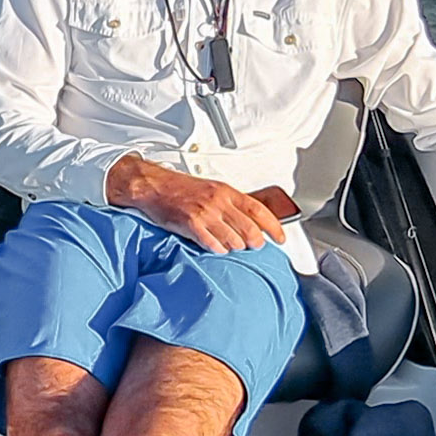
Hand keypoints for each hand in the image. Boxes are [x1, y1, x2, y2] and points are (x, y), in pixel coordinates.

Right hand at [106, 154, 292, 257]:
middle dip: (255, 243)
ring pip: (234, 241)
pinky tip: (214, 246)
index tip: (281, 238)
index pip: (260, 210)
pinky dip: (218, 249)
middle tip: (253, 246)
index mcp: (226, 191)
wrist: (154, 186)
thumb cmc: (181, 189)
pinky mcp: (192, 225)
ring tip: (228, 244)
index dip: (274, 227)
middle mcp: (219, 202)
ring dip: (234, 247)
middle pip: (250, 230)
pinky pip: (214, 245)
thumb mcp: (212, 190)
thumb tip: (251, 220)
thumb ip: (231, 204)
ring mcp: (205, 214)